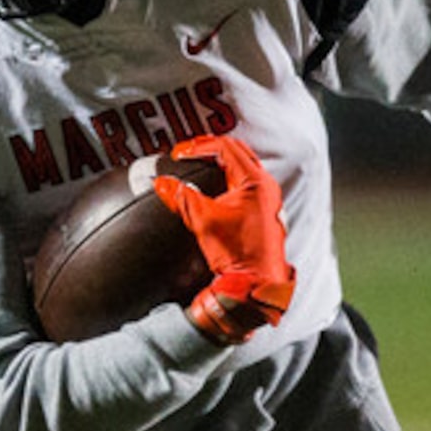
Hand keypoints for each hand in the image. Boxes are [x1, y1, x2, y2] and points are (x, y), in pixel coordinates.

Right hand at [156, 134, 293, 343]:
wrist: (255, 283)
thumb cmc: (239, 255)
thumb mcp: (204, 221)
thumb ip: (181, 198)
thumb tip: (162, 183)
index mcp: (255, 181)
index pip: (225, 147)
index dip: (198, 147)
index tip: (179, 154)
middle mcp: (265, 185)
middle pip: (237, 151)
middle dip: (209, 148)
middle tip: (187, 152)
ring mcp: (267, 197)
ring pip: (243, 165)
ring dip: (220, 160)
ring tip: (198, 163)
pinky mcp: (264, 209)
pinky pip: (245, 181)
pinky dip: (227, 175)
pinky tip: (213, 185)